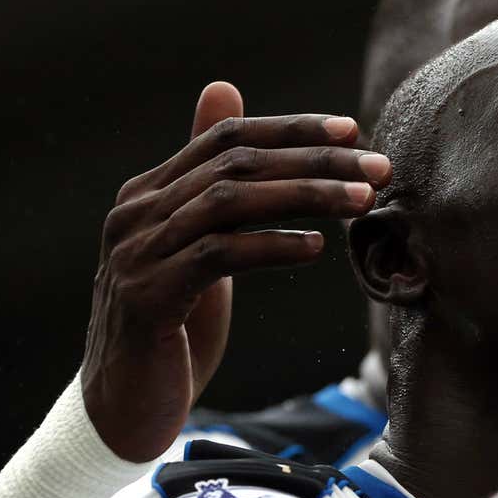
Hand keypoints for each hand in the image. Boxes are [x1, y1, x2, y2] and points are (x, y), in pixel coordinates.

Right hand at [80, 82, 392, 460]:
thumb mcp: (197, 248)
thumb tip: (224, 88)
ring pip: (229, 202)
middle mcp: (135, 214)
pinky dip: (272, 246)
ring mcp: (136, 253)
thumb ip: (214, 184)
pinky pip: (219, 256)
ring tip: (361, 202)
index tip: (351, 130)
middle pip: (235, 164)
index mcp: (147, 194)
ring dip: (305, 195)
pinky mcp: (147, 297)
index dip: (290, 129)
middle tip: (376, 168)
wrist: (121, 409)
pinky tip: (315, 248)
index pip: (225, 139)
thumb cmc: (171, 328)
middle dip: (313, 159)